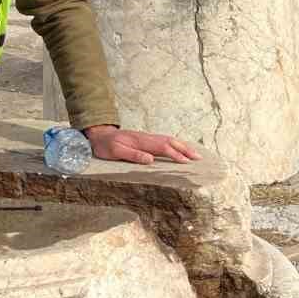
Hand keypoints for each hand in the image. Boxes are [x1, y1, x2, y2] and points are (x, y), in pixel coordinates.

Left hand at [84, 125, 200, 164]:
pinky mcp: (146, 140)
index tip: (186, 162)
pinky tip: (179, 148)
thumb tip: (150, 159)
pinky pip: (164, 141)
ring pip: (169, 140)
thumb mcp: (116, 152)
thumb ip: (133, 155)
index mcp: (141, 141)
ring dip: (182, 146)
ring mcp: (147, 138)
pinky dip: (175, 144)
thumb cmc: (106, 146)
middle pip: (170, 142)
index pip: (163, 147)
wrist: (99, 135)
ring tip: (194, 154)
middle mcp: (147, 138)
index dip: (175, 155)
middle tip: (198, 158)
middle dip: (185, 149)